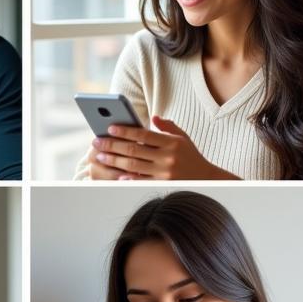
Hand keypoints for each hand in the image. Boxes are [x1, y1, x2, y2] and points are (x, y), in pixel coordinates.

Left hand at [89, 116, 233, 179]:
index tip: (110, 128)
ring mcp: (164, 172)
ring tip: (100, 156)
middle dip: (113, 145)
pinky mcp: (161, 185)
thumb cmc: (190, 155)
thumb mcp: (182, 138)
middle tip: (97, 142)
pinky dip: (127, 178)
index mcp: (172, 142)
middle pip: (134, 150)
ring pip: (133, 165)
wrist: (205, 178)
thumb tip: (153, 116)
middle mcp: (167, 157)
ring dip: (114, 161)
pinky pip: (140, 181)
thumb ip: (167, 126)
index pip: (143, 134)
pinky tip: (115, 174)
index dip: (125, 131)